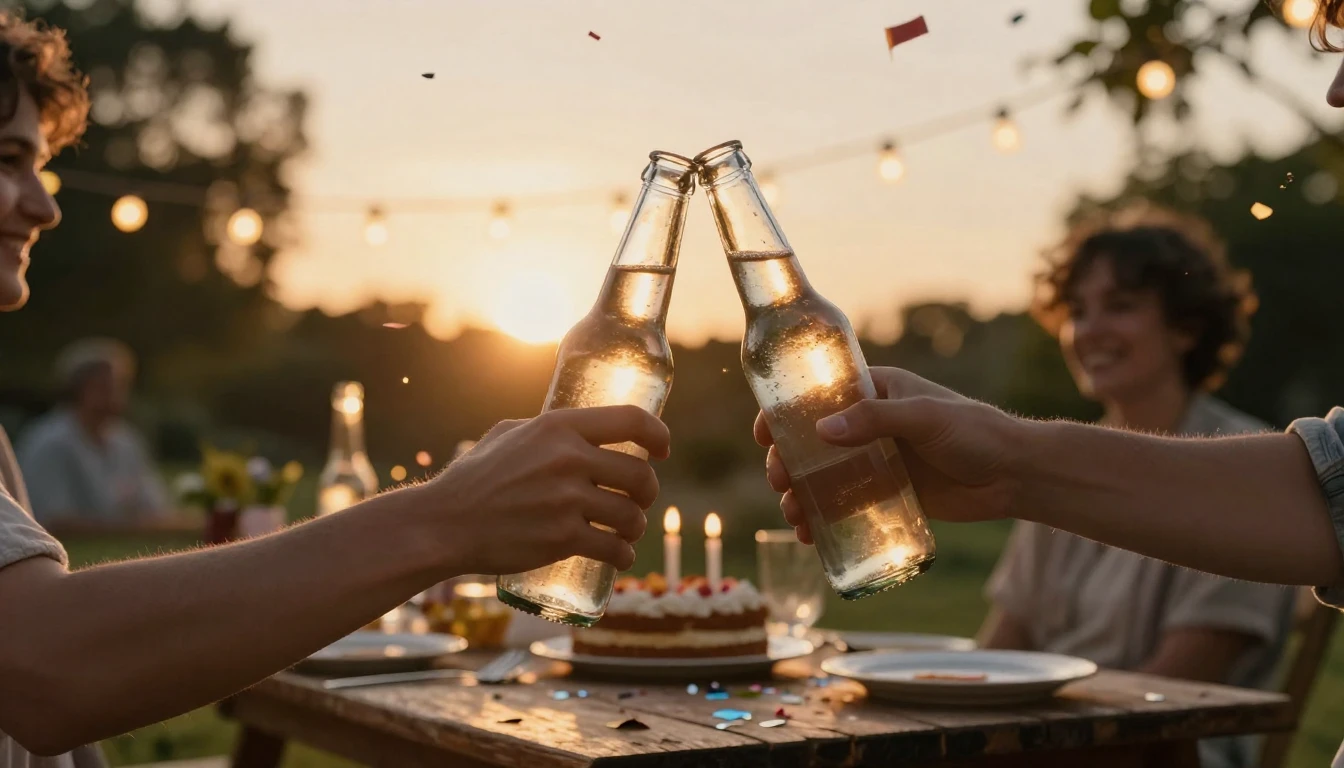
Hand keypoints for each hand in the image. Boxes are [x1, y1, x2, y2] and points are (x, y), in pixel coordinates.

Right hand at [426, 405, 669, 574]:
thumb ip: (548, 430)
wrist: (444, 524)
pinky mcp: (563, 539)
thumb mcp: (509, 434)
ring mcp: (567, 500)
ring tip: (626, 531)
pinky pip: (615, 548)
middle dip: (647, 492)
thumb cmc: (473, 478)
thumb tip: (580, 430)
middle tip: (638, 501)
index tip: (663, 450)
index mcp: (559, 427)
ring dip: (635, 527)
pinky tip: (619, 556)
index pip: (631, 421)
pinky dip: (623, 556)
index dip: (657, 435)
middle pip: (640, 476)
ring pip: (631, 515)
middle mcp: (568, 459)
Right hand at [755, 368, 1020, 543]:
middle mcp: (868, 425)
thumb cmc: (975, 432)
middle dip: (787, 463)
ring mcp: (875, 462)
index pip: (817, 397)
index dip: (783, 414)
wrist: (1014, 475)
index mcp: (874, 392)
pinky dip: (822, 519)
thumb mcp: (924, 417)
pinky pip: (844, 506)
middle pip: (811, 443)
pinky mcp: (887, 494)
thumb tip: (821, 430)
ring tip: (793, 516)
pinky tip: (808, 535)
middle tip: (780, 482)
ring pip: (822, 478)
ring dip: (799, 495)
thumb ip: (876, 420)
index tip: (763, 434)